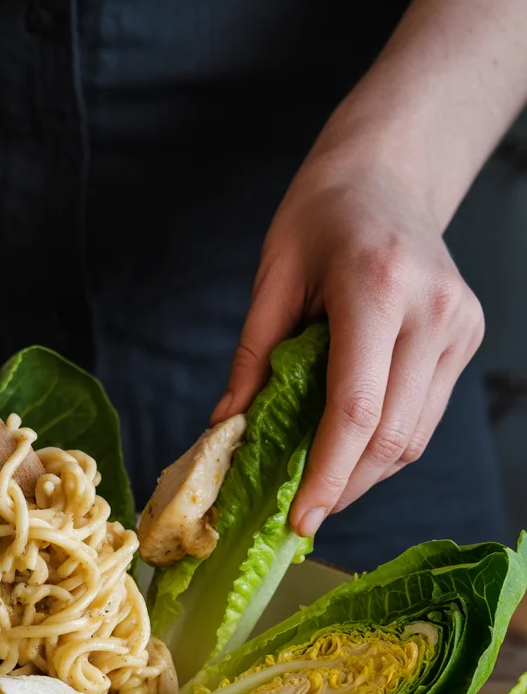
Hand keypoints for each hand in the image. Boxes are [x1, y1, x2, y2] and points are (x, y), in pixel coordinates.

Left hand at [211, 149, 483, 536]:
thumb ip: (253, 357)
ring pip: (415, 436)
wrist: (387, 174)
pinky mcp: (467, 338)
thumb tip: (227, 430)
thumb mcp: (273, 276)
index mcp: (378, 288)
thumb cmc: (320, 215)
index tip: (299, 519)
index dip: (326, 474)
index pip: (356, 408)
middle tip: (300, 513)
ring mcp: (459, 327)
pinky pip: (424, 416)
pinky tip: (348, 450)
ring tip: (318, 486)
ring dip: (365, 473)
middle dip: (343, 485)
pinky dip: (384, 445)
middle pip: (391, 435)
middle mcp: (432, 311)